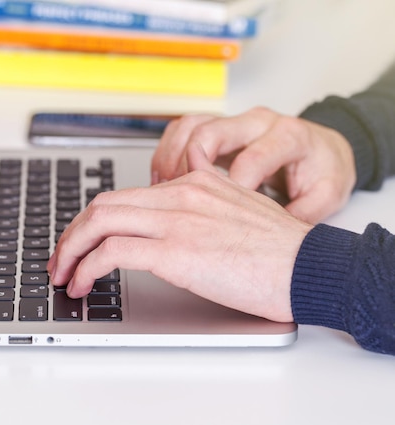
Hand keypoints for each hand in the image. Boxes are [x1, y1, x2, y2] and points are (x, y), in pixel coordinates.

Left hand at [48, 169, 312, 322]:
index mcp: (192, 181)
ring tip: (63, 275)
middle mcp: (179, 193)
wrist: (310, 266)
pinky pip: (113, 252)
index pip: (125, 195)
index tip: (81, 242)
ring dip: (70, 250)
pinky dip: (88, 267)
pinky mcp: (176, 250)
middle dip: (71, 234)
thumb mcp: (232, 212)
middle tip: (60, 260)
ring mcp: (176, 219)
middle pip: (103, 204)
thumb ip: (196, 212)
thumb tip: (162, 234)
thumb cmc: (277, 250)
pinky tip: (83, 283)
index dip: (93, 220)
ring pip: (99, 222)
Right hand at [151, 107, 356, 223]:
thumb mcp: (325, 197)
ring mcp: (235, 122)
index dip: (230, 192)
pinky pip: (182, 130)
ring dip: (169, 158)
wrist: (324, 153)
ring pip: (189, 126)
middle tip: (175, 200)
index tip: (218, 219)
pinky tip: (164, 181)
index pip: (249, 160)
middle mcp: (258, 123)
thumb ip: (302, 214)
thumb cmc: (321, 174)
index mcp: (288, 137)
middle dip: (185, 168)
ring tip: (162, 191)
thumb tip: (273, 240)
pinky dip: (167, 154)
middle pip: (209, 132)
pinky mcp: (219, 128)